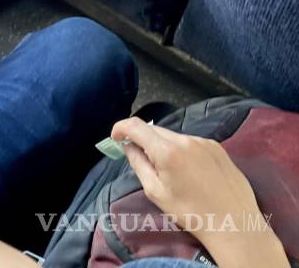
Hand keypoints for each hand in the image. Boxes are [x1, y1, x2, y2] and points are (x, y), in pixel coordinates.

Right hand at [112, 118, 288, 267]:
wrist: (235, 225)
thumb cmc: (191, 213)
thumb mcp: (156, 192)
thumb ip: (138, 164)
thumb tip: (128, 146)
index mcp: (167, 151)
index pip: (136, 126)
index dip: (121, 128)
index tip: (116, 138)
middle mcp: (186, 140)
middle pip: (154, 130)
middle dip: (143, 139)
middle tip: (142, 159)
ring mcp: (204, 142)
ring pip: (173, 136)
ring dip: (164, 146)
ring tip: (170, 171)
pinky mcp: (218, 147)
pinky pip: (191, 142)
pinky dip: (182, 150)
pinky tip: (190, 171)